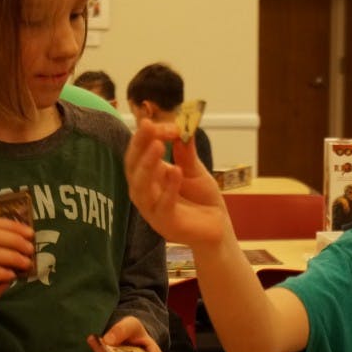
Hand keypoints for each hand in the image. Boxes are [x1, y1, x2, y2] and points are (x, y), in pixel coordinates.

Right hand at [0, 218, 33, 333]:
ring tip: (26, 263)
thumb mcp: (0, 262)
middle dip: (14, 240)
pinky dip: (1, 272)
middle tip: (30, 248)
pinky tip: (12, 275)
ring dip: (11, 256)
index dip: (12, 226)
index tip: (30, 233)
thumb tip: (30, 242)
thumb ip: (10, 251)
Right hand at [123, 118, 229, 246]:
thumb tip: (182, 127)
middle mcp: (146, 192)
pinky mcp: (166, 224)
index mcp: (150, 176)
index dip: (145, 136)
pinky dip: (168, 189)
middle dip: (139, 146)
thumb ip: (186, 153)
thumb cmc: (202, 200)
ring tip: (157, 146)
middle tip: (149, 127)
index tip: (162, 123)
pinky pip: (162, 206)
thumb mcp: (195, 170)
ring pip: (140, 188)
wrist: (218, 228)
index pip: (138, 153)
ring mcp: (153, 210)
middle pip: (133, 168)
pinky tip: (176, 172)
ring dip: (147, 166)